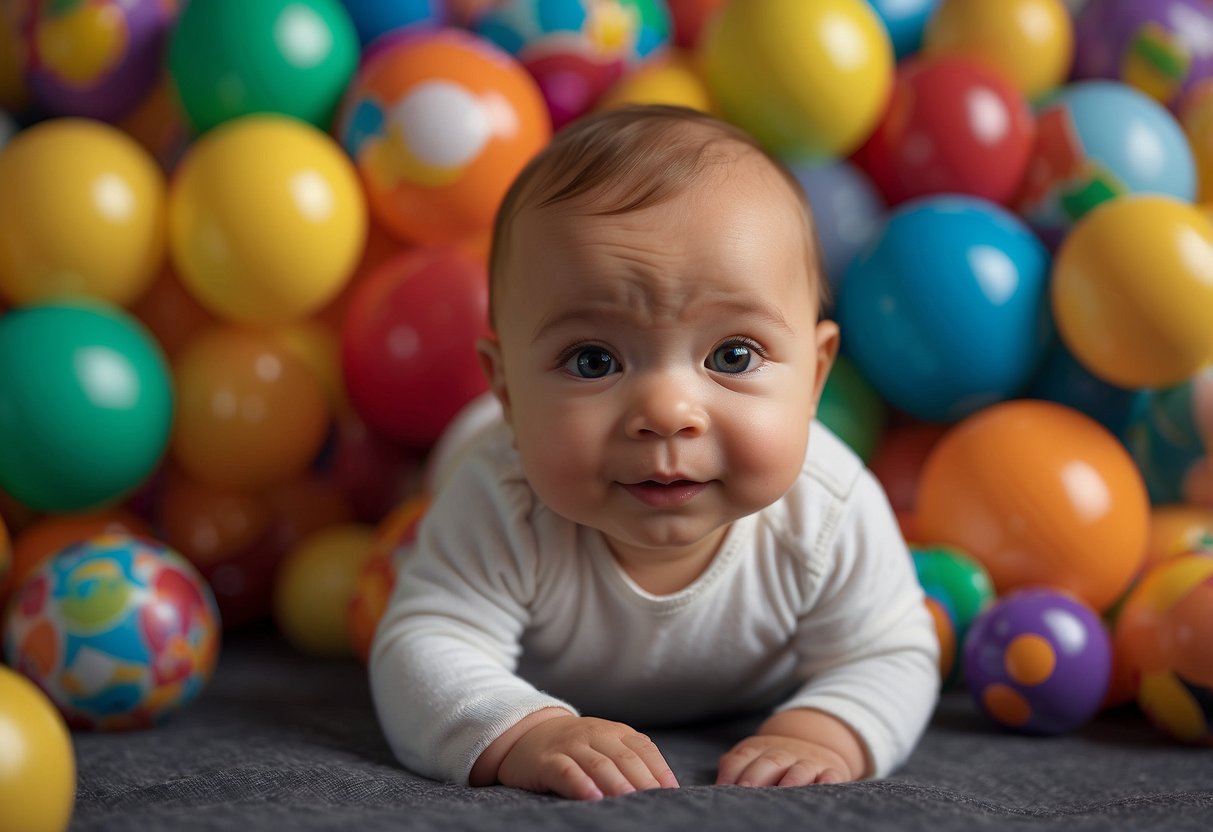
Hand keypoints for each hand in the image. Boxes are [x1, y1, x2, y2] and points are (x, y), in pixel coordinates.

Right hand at [497, 715, 679, 800]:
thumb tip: (662, 788)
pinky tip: (592, 797)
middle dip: (642, 780)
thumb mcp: (605, 745)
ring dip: (616, 783)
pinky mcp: (547, 761)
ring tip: (629, 800)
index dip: (659, 769)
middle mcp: (595, 735)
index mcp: (615, 732)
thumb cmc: (575, 747)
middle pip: (624, 758)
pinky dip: (580, 784)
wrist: (526, 733)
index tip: (671, 791)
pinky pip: (566, 771)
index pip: (643, 748)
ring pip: (598, 764)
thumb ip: (630, 760)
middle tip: (655, 800)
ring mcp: (570, 746)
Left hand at [716, 734, 855, 786]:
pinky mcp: (831, 772)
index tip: (721, 787)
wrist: (815, 742)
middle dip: (757, 775)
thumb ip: (734, 766)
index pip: (743, 756)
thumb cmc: (774, 760)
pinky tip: (821, 787)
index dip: (732, 771)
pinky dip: (827, 782)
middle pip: (770, 762)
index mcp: (761, 748)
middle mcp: (784, 753)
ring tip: (781, 791)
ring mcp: (809, 762)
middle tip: (746, 790)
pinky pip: (831, 777)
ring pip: (800, 770)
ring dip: (791, 780)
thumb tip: (716, 782)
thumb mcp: (754, 756)